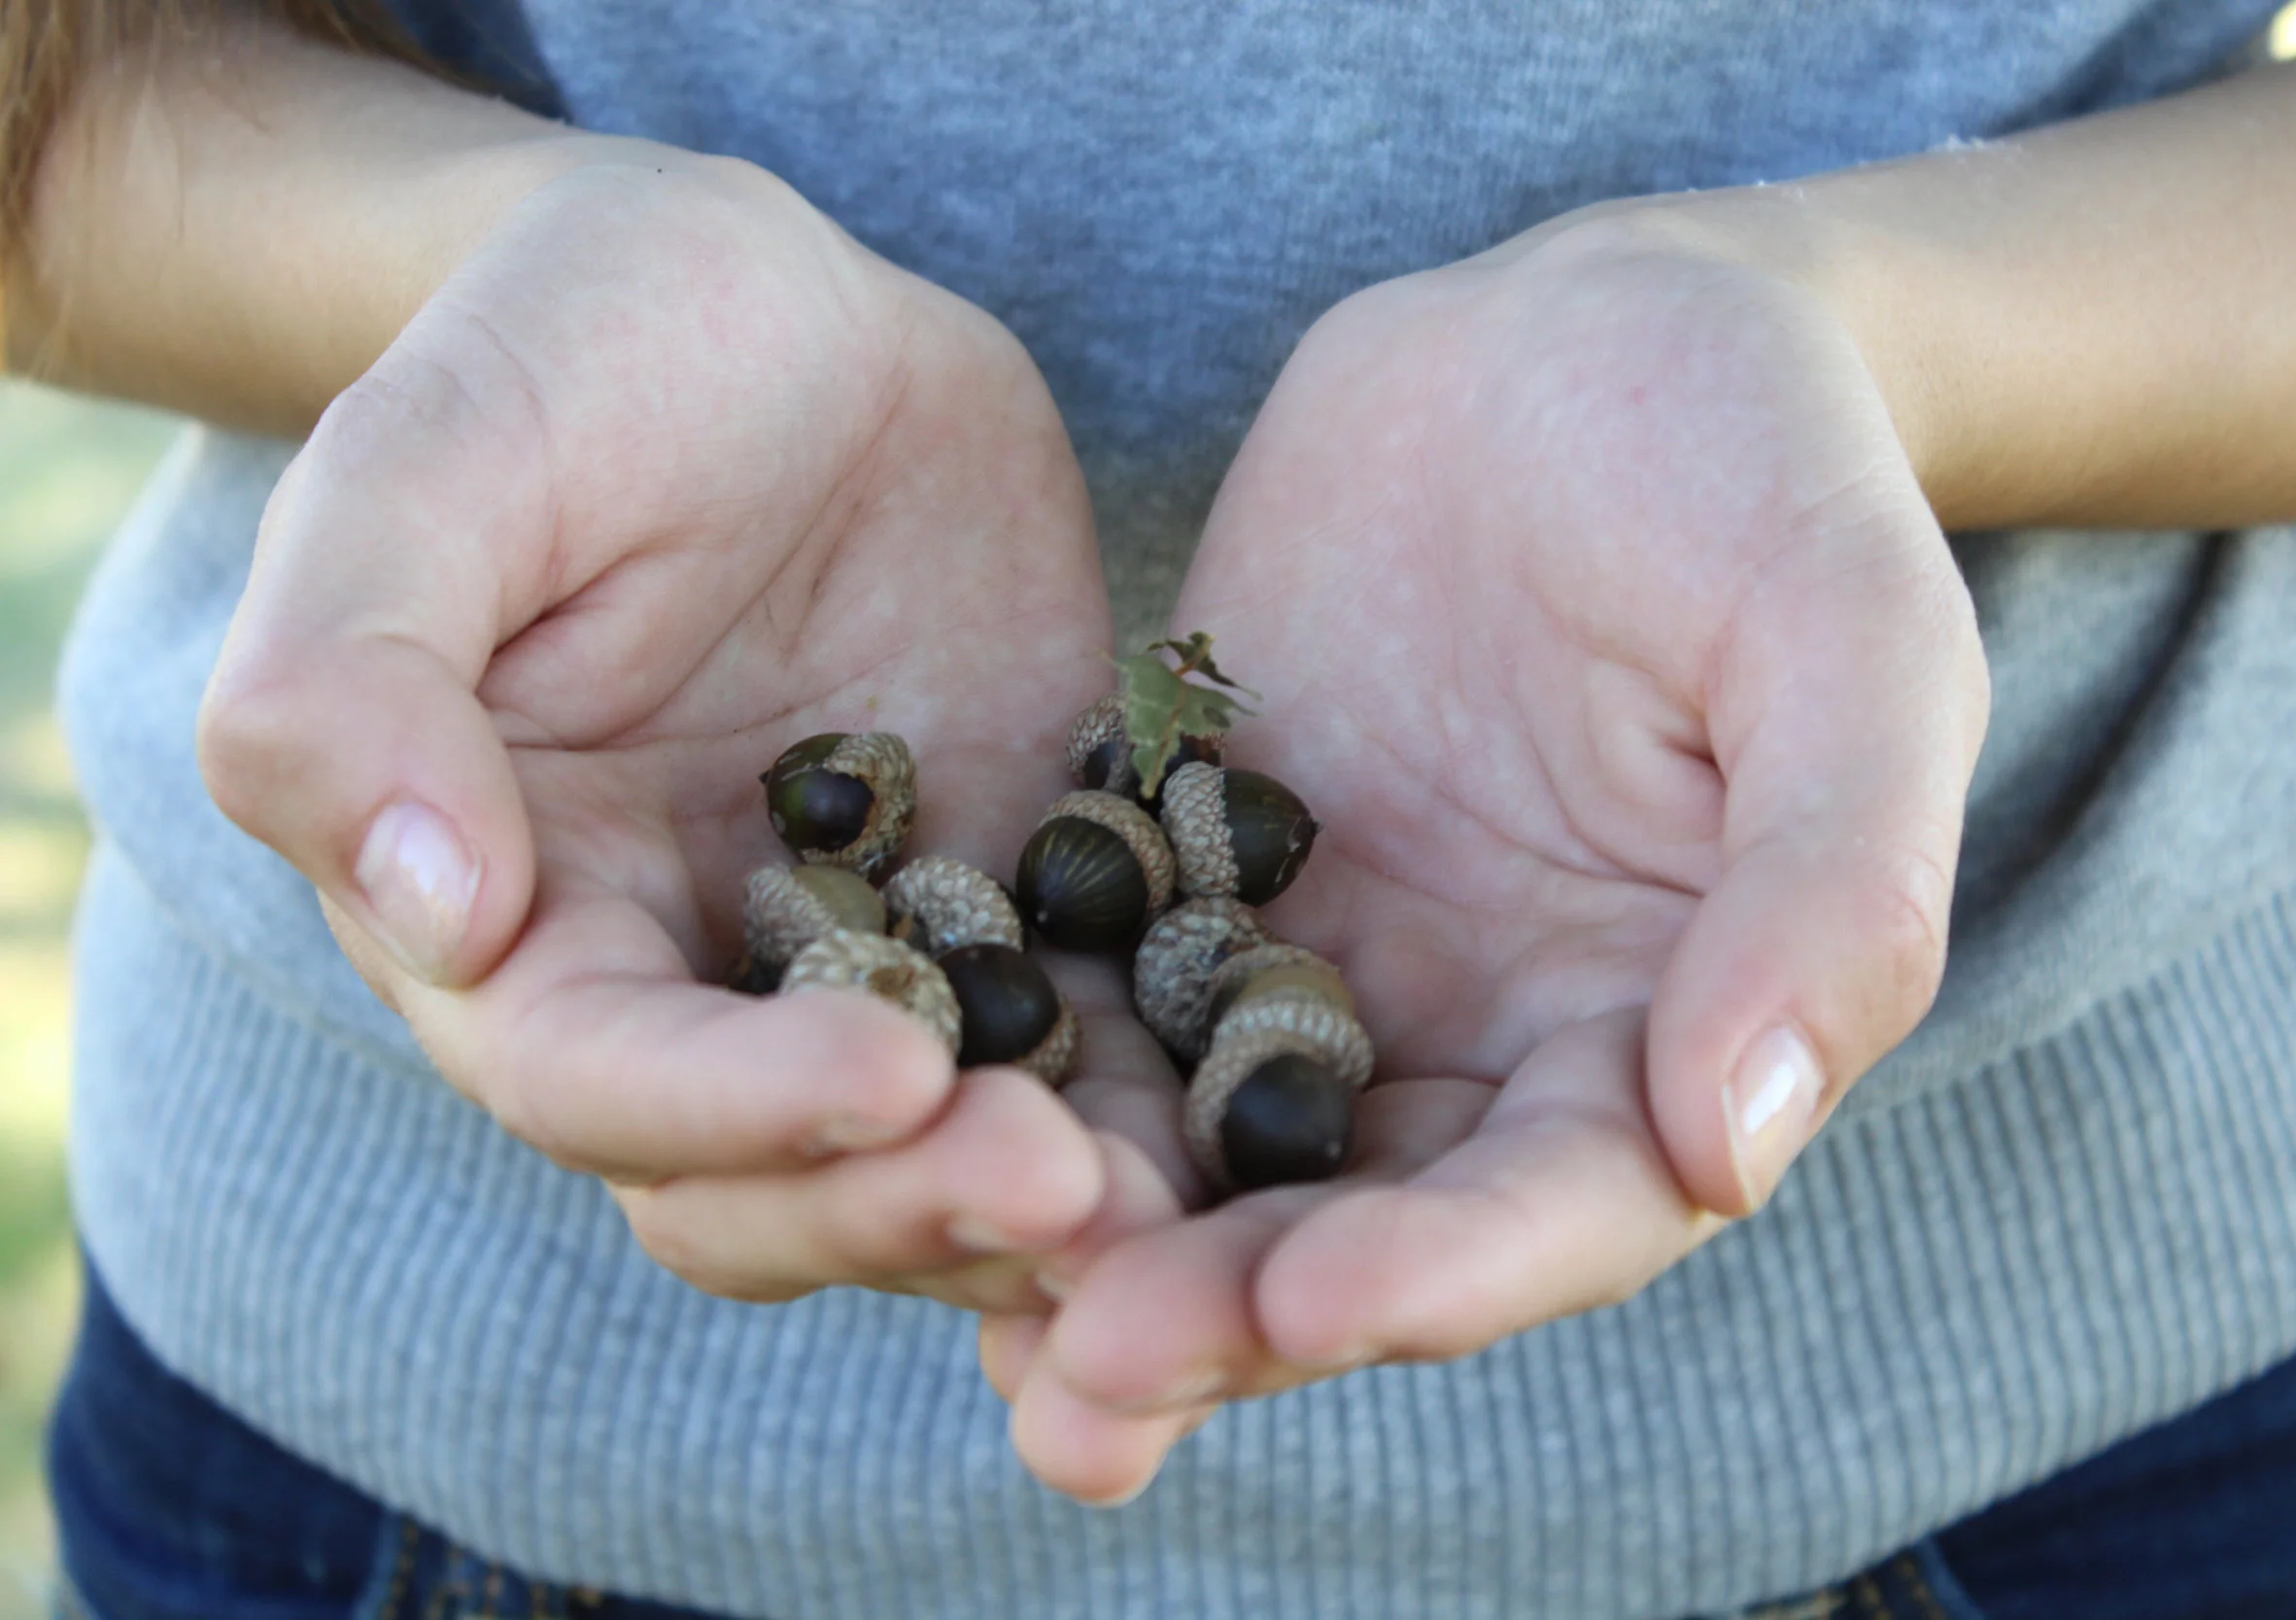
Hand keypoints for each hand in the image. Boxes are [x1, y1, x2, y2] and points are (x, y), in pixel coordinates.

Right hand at [197, 152, 1163, 1310]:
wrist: (767, 311)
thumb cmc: (560, 358)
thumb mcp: (428, 466)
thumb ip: (355, 678)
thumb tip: (437, 914)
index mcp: (522, 919)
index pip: (602, 1082)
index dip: (736, 1112)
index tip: (895, 1080)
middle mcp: (695, 980)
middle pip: (782, 1176)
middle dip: (914, 1199)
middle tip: (1078, 1188)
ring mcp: (877, 950)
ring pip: (950, 1138)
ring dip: (1058, 1190)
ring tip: (1189, 1191)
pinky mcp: (1026, 898)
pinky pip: (1103, 1018)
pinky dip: (1173, 1079)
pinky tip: (1277, 1093)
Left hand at [990, 209, 1989, 1496]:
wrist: (1585, 331)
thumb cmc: (1764, 471)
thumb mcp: (1847, 641)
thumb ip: (1828, 888)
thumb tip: (1735, 1150)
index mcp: (1653, 1031)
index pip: (1556, 1206)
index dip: (1441, 1274)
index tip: (1308, 1305)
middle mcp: (1476, 1039)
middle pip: (1349, 1223)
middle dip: (1221, 1311)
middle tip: (1077, 1383)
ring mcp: (1320, 960)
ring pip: (1195, 1140)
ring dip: (1084, 1235)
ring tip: (952, 1305)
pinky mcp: (1188, 868)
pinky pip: (1087, 982)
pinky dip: (1001, 1058)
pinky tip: (879, 1110)